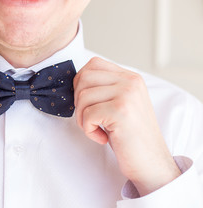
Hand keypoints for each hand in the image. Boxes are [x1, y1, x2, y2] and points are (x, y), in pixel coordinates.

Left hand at [74, 57, 180, 195]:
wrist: (150, 162)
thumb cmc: (129, 136)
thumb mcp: (120, 104)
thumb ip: (105, 88)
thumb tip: (76, 81)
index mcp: (130, 77)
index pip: (93, 64)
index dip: (81, 83)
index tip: (87, 102)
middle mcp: (131, 81)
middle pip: (83, 78)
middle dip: (78, 101)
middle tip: (90, 119)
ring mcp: (127, 95)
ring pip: (82, 97)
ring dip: (83, 118)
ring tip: (97, 129)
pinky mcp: (120, 111)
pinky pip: (87, 115)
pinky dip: (88, 130)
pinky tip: (102, 137)